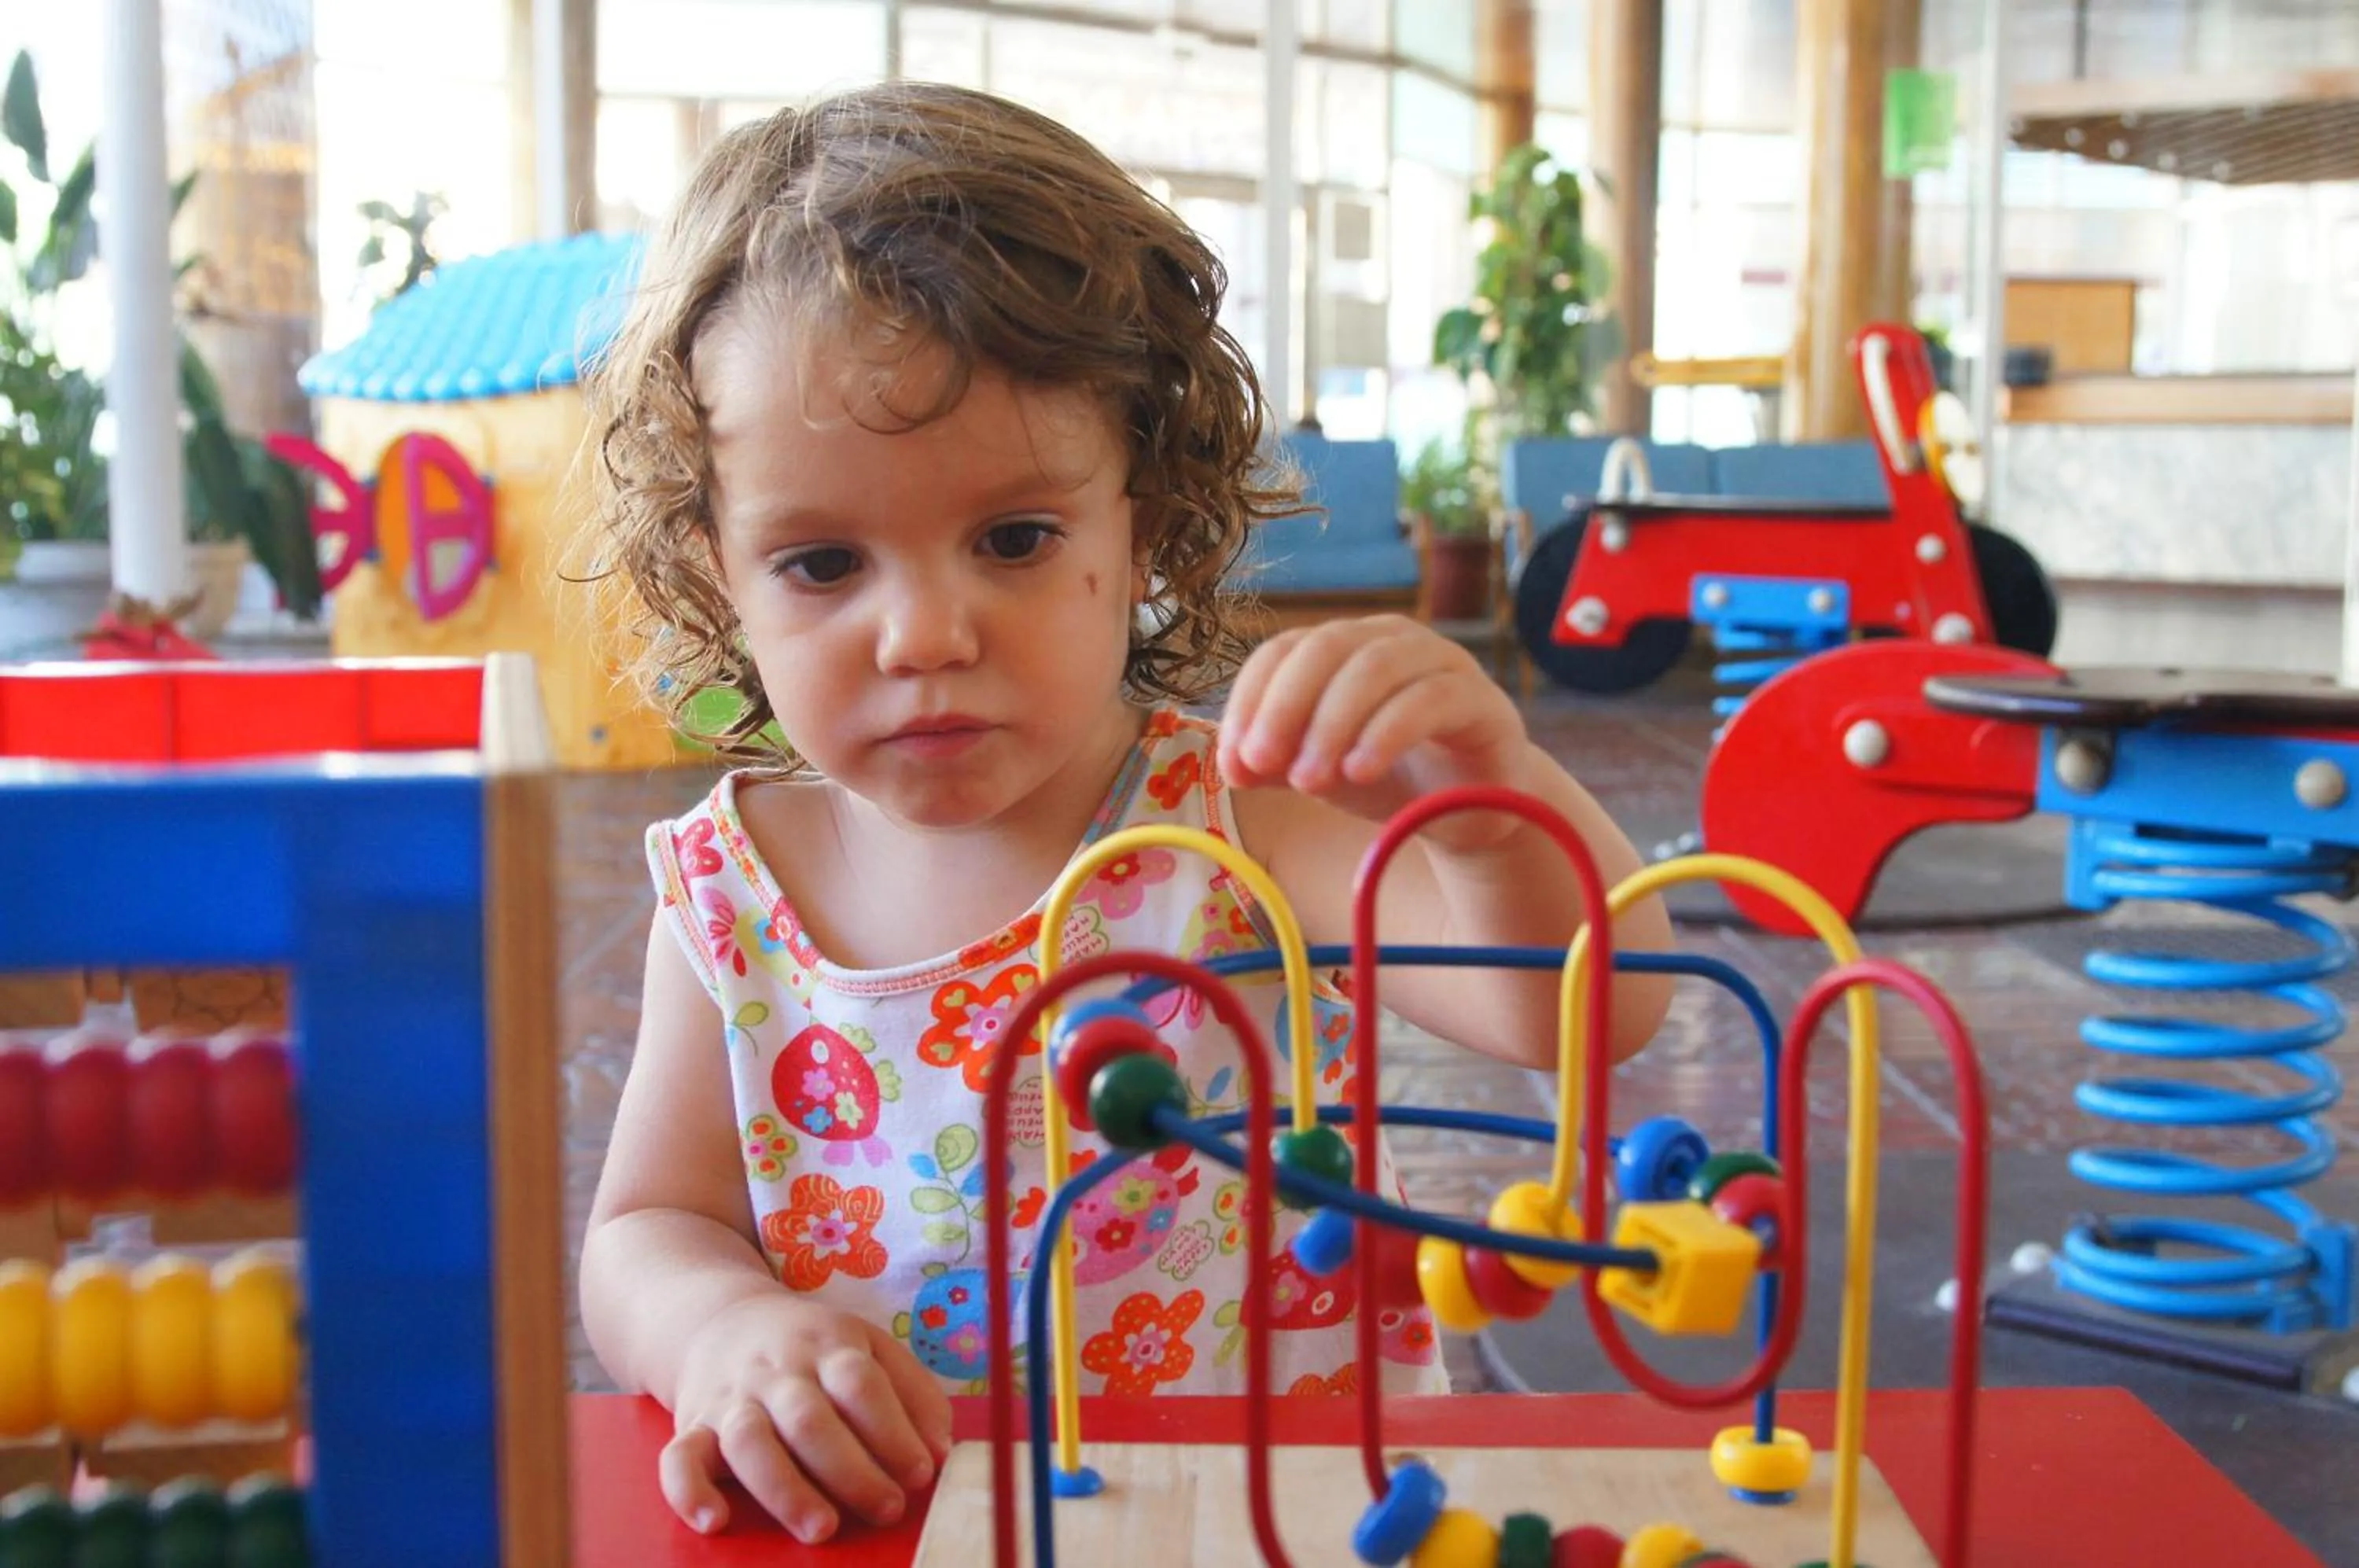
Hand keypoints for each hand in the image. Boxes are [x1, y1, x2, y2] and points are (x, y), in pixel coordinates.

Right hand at [660, 1293, 953, 1542]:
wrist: (719, 1318)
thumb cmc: (813, 1348)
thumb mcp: (870, 1347)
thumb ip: (913, 1393)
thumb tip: (941, 1454)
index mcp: (829, 1346)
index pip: (861, 1384)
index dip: (893, 1430)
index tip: (922, 1473)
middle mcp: (778, 1372)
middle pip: (810, 1418)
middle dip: (852, 1470)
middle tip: (888, 1510)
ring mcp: (732, 1399)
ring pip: (750, 1442)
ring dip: (786, 1489)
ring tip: (821, 1528)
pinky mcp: (692, 1426)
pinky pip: (679, 1458)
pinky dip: (689, 1491)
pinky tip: (714, 1521)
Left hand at [1218, 615, 1532, 851]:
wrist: (1472, 811)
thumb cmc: (1391, 775)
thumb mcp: (1319, 770)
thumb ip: (1275, 763)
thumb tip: (1233, 765)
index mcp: (1343, 646)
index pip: (1281, 651)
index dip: (1250, 701)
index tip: (1234, 761)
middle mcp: (1390, 639)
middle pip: (1324, 648)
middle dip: (1284, 707)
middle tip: (1263, 765)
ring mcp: (1440, 662)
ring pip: (1374, 668)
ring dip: (1330, 725)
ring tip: (1308, 782)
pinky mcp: (1480, 699)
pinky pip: (1429, 700)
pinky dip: (1385, 734)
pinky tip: (1359, 772)